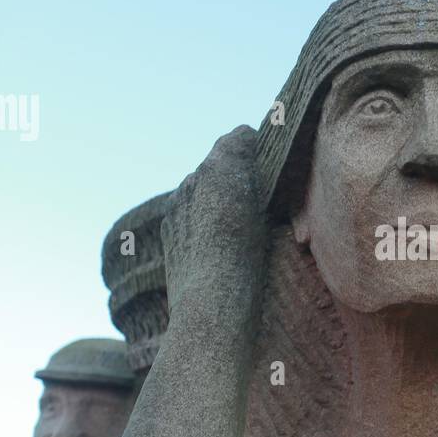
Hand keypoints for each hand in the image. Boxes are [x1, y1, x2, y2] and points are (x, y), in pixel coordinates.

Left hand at [161, 126, 265, 312]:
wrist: (211, 300)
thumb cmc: (248, 256)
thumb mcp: (266, 208)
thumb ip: (257, 172)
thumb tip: (251, 148)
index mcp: (222, 167)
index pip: (241, 136)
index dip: (256, 147)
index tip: (269, 164)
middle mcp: (195, 176)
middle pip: (219, 161)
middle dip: (235, 173)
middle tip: (257, 197)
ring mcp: (178, 200)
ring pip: (201, 185)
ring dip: (216, 195)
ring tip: (234, 224)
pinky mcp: (168, 223)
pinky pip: (187, 208)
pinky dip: (200, 216)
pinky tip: (214, 241)